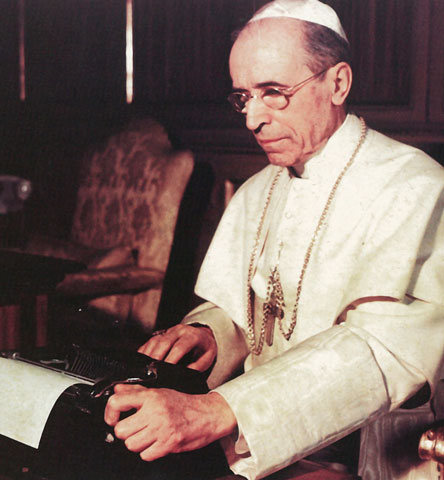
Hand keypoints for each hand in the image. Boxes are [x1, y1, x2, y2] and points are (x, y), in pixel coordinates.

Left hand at [104, 384, 235, 460]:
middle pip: (121, 430)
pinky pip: (145, 455)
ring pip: (131, 445)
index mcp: (151, 396)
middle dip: (125, 432)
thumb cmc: (184, 403)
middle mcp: (154, 412)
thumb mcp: (160, 392)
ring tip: (146, 435)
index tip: (113, 417)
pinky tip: (156, 442)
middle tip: (134, 427)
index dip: (110, 413)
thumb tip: (117, 389)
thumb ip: (136, 391)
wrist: (207, 414)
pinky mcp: (168, 445)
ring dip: (137, 443)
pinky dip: (149, 452)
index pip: (117, 402)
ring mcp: (161, 429)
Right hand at [138, 324, 216, 371]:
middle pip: (164, 342)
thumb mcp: (206, 359)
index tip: (165, 371)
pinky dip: (144, 352)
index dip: (171, 359)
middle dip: (156, 357)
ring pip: (155, 341)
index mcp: (192, 336)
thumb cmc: (204, 349)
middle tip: (151, 372)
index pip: (179, 347)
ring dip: (148, 355)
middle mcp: (179, 331)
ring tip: (144, 370)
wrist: (203, 336)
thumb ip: (196, 367)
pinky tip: (141, 363)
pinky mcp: (161, 334)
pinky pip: (150, 342)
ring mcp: (169, 331)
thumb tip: (182, 376)